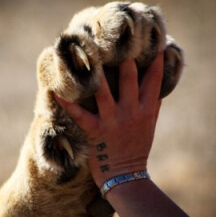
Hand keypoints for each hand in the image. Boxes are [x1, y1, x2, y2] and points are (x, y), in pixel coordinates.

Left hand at [55, 52, 163, 186]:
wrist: (127, 176)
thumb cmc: (137, 149)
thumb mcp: (150, 126)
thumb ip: (153, 104)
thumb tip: (158, 85)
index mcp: (145, 110)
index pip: (154, 80)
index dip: (155, 61)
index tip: (154, 42)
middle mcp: (131, 112)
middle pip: (129, 79)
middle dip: (124, 58)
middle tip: (117, 39)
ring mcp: (113, 121)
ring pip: (104, 92)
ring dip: (96, 74)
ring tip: (88, 54)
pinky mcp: (96, 132)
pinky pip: (80, 115)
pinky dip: (68, 103)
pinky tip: (57, 92)